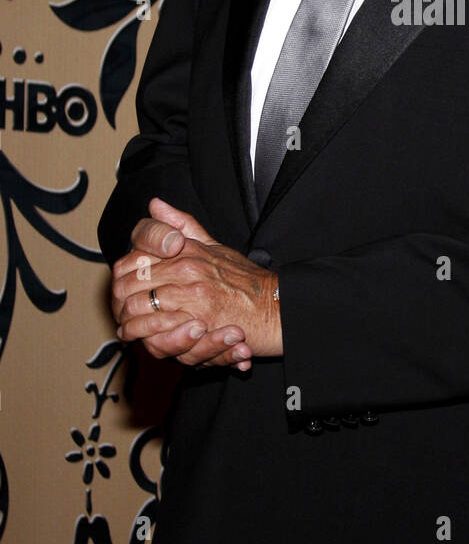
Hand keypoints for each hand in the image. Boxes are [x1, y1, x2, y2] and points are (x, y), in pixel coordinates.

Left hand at [111, 198, 280, 367]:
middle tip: (120, 312)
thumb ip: (182, 225)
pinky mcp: (198, 320)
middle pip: (129, 282)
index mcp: (187, 248)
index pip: (134, 256)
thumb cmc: (247, 281)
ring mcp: (192, 293)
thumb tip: (155, 204)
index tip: (122, 287)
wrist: (275, 306)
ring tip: (128, 328)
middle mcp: (186, 267)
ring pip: (136, 306)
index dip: (121, 275)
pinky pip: (156, 328)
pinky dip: (144, 336)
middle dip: (119, 301)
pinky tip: (143, 339)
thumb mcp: (213, 245)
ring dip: (128, 321)